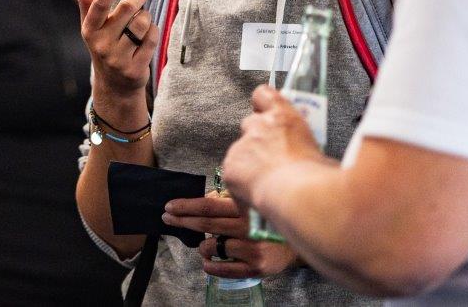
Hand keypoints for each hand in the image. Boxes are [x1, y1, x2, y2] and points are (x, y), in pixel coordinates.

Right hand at [75, 0, 156, 100]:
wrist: (114, 85)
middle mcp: (101, 45)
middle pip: (127, 9)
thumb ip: (88, 2)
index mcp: (90, 30)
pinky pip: (151, 39)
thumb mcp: (93, 26)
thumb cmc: (104, 45)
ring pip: (142, 24)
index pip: (100, 4)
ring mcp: (117, 59)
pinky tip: (146, 38)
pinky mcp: (134, 69)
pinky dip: (153, 33)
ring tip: (141, 23)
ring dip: (146, 18)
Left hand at [161, 193, 298, 277]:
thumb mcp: (250, 201)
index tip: (170, 206)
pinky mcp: (256, 267)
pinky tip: (207, 262)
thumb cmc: (269, 217)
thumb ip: (229, 198)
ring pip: (212, 248)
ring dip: (202, 247)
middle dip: (183, 221)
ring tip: (203, 246)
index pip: (208, 206)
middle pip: (206, 225)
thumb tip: (205, 198)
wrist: (300, 239)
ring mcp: (252, 249)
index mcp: (245, 208)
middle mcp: (248, 228)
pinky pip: (223, 270)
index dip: (186, 206)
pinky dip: (210, 266)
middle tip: (168, 218)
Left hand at [221, 86, 324, 218]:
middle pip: (250, 124)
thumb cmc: (318, 177)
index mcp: (284, 117)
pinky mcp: (230, 166)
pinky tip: (256, 197)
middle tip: (271, 159)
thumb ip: (307, 147)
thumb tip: (310, 157)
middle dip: (257, 139)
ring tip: (266, 184)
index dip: (262, 103)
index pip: (263, 94)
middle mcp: (259, 126)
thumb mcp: (320, 152)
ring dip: (250, 163)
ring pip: (241, 151)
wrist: (300, 196)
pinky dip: (242, 185)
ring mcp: (242, 146)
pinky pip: (233, 174)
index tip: (265, 112)